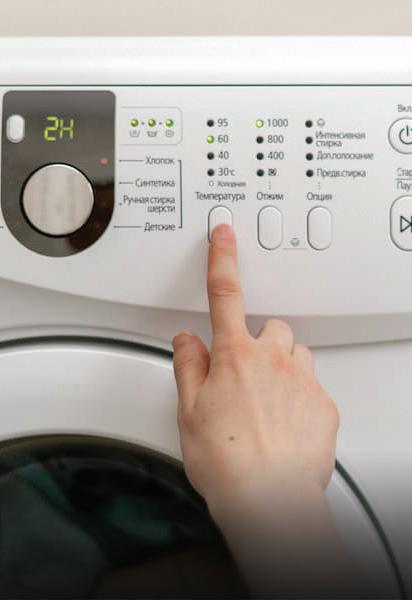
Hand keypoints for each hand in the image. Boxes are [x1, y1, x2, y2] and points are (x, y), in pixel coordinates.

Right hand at [172, 223, 338, 515]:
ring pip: (296, 353)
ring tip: (268, 397)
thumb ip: (188, 366)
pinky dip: (300, 393)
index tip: (224, 236)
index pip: (226, 293)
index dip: (223, 259)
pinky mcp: (325, 403)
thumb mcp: (189, 411)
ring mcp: (303, 380)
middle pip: (272, 328)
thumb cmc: (227, 461)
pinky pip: (314, 384)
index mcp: (234, 356)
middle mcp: (273, 360)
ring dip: (283, 365)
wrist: (268, 498)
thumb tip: (186, 340)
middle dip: (260, 342)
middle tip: (246, 372)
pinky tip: (286, 421)